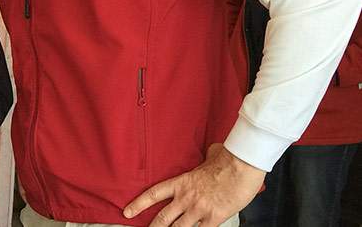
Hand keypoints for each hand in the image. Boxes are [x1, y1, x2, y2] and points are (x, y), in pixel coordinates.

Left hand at [123, 144, 264, 225]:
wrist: (242, 166)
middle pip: (163, 218)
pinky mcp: (214, 217)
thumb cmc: (227, 159)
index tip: (127, 212)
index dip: (139, 204)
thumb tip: (211, 152)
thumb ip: (206, 157)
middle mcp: (186, 198)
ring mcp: (199, 209)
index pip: (153, 194)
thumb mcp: (211, 154)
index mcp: (181, 182)